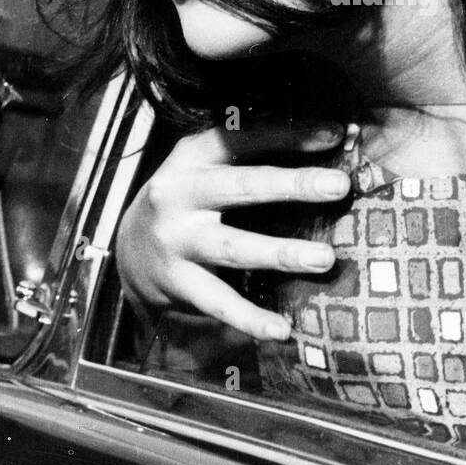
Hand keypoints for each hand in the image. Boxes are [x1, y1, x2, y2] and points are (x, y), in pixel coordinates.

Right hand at [115, 120, 349, 340]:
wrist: (127, 249)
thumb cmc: (188, 198)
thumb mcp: (206, 164)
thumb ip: (253, 152)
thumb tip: (331, 138)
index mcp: (192, 157)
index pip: (243, 139)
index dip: (289, 134)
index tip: (336, 135)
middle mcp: (180, 195)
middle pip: (243, 187)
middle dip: (293, 185)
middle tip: (338, 186)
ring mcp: (177, 241)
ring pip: (234, 247)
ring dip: (281, 252)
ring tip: (324, 258)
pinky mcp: (177, 282)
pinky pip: (219, 302)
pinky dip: (251, 318)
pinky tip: (282, 330)